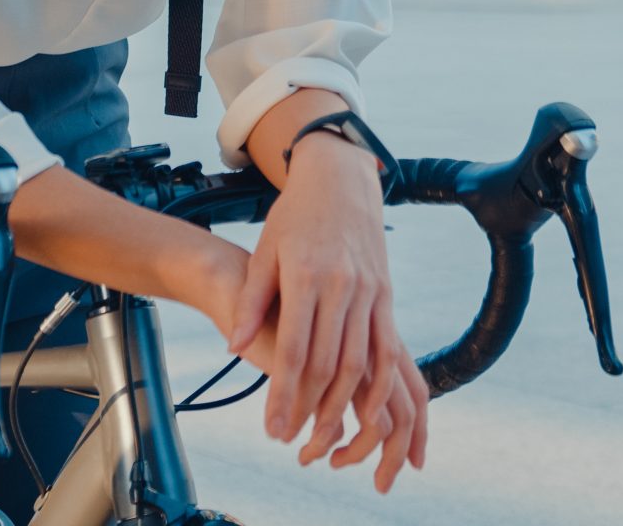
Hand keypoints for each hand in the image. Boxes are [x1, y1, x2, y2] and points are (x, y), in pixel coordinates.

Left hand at [228, 136, 427, 491]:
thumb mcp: (265, 252)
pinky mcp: (385, 294)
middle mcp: (341, 285)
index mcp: (305, 275)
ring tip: (326, 440)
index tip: (272, 429)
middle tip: (292, 443)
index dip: (284, 394)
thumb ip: (253, 301)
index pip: (296, 349)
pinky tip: (369, 412)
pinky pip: (388, 348)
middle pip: (329, 364)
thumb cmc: (294, 216)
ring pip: (362, 362)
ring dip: (345, 407)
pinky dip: (380, 384)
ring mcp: (369, 290)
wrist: (340, 179)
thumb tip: (234, 345)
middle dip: (311, 411)